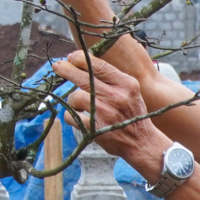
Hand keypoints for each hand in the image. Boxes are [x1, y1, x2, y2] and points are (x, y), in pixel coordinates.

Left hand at [51, 51, 171, 177]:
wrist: (142, 142)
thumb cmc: (132, 113)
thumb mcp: (130, 90)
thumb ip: (112, 77)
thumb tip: (85, 62)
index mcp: (126, 84)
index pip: (99, 65)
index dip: (81, 58)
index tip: (71, 57)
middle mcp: (116, 96)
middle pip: (84, 77)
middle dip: (67, 69)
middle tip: (57, 66)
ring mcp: (105, 113)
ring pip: (76, 96)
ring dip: (73, 99)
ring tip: (78, 103)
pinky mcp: (95, 129)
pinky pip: (72, 116)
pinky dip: (71, 115)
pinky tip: (78, 116)